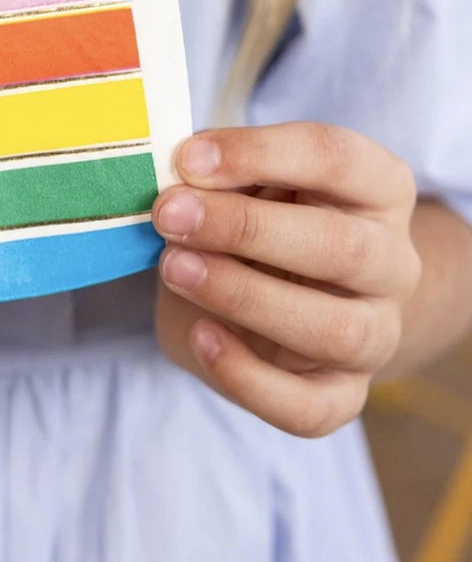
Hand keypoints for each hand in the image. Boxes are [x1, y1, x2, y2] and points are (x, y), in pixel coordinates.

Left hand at [152, 121, 420, 437]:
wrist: (269, 298)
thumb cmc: (254, 220)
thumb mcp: (241, 182)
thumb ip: (222, 174)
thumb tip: (184, 174)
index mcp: (377, 187)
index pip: (338, 158)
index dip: (260, 154)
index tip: (188, 159)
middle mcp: (392, 260)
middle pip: (343, 246)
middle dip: (245, 228)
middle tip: (169, 215)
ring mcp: (377, 332)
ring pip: (338, 330)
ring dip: (245, 297)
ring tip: (175, 268)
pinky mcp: (344, 393)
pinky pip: (310, 407)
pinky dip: (249, 378)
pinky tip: (201, 336)